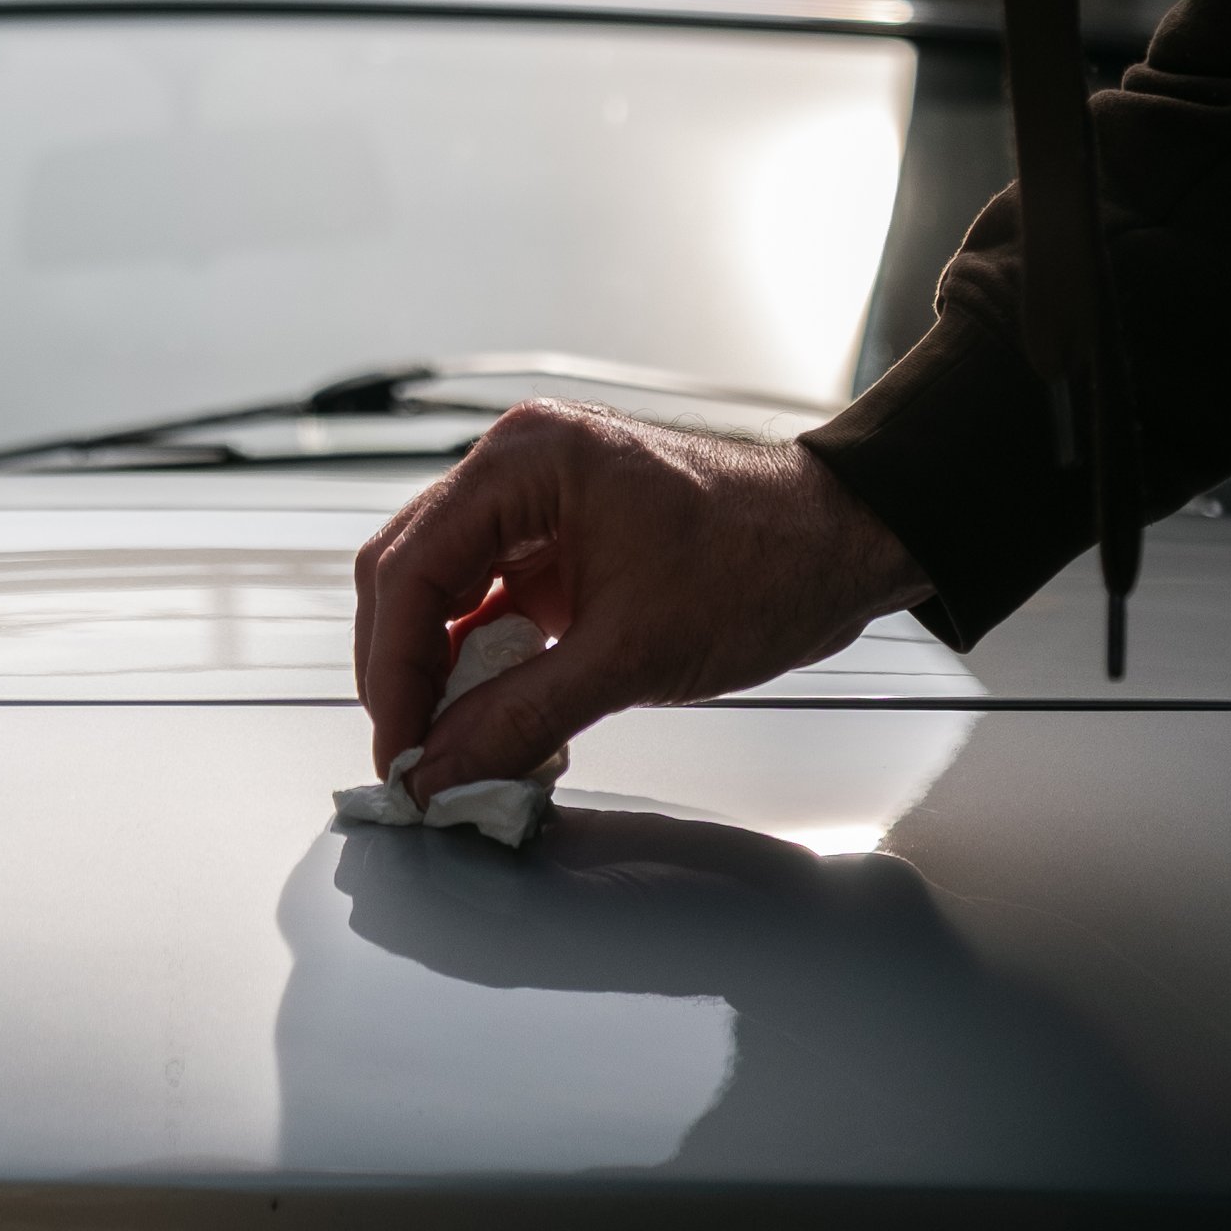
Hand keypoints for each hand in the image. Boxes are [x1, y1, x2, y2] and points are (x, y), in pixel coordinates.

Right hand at [352, 402, 930, 801]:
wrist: (837, 547)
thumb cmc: (758, 564)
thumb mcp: (632, 655)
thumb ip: (521, 715)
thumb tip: (442, 770)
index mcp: (524, 461)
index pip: (411, 567)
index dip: (392, 669)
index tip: (399, 752)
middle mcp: (515, 467)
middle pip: (408, 571)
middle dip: (402, 671)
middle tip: (412, 760)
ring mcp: (533, 503)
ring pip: (439, 589)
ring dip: (435, 671)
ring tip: (445, 750)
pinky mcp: (556, 543)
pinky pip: (487, 602)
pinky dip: (479, 663)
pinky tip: (486, 721)